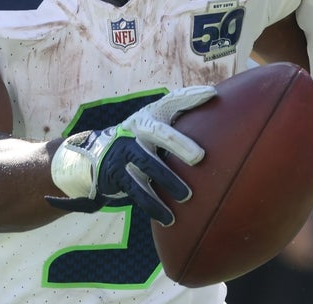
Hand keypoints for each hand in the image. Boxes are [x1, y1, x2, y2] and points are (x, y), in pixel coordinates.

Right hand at [48, 85, 216, 225]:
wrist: (95, 156)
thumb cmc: (141, 140)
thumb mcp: (154, 125)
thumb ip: (179, 117)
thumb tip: (216, 107)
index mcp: (149, 114)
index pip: (171, 101)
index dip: (190, 96)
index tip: (211, 94)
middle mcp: (135, 128)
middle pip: (158, 133)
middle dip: (178, 143)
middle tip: (199, 157)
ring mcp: (123, 150)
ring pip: (147, 165)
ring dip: (168, 180)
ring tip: (187, 196)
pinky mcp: (115, 173)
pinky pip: (136, 191)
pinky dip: (154, 206)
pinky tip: (169, 218)